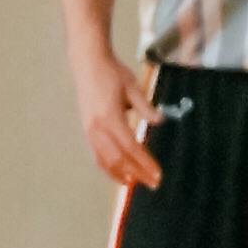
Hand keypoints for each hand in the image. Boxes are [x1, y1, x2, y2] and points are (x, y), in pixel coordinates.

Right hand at [73, 43, 159, 190]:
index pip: (131, 147)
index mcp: (110, 117)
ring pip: (105, 161)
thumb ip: (146, 106)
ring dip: (121, 175)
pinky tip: (119, 174)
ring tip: (136, 183)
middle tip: (153, 183)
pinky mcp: (87, 130)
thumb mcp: (133, 87)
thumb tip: (160, 121)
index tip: (158, 174)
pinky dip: (108, 168)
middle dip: (137, 173)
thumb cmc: (112, 73)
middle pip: (118, 159)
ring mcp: (89, 130)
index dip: (145, 163)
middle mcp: (97, 127)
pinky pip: (97, 155)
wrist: (88, 64)